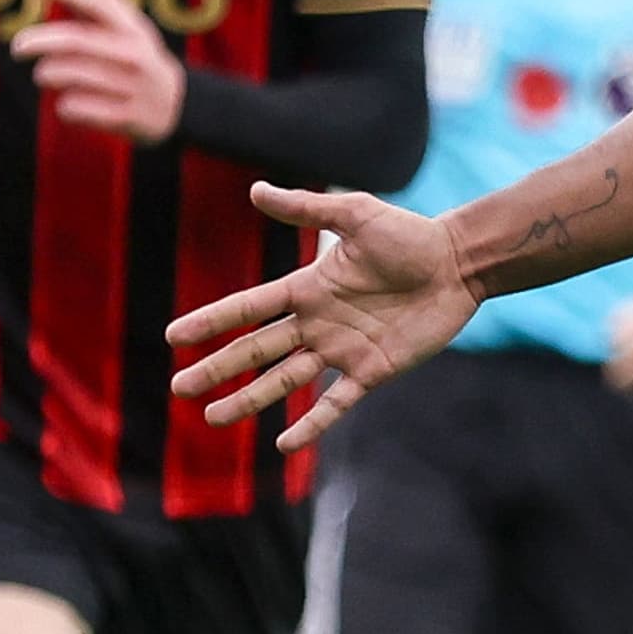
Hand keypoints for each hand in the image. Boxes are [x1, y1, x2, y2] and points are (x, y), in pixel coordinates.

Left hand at [11, 0, 187, 141]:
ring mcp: (131, 86)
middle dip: (38, 41)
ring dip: (48, 74)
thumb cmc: (140, 56)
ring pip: (70, 75)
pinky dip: (65, 106)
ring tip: (47, 75)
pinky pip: (77, 108)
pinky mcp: (126, 116)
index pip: (95, 1)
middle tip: (18, 47)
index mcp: (130, 28)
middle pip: (75, 41)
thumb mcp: (131, 24)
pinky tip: (71, 103)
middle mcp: (133, 54)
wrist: (178, 106)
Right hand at [169, 185, 477, 447]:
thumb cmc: (410, 235)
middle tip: (179, 388)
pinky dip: (311, 424)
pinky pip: (336, 403)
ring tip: (213, 418)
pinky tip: (284, 443)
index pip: (248, 308)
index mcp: (307, 288)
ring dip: (250, 400)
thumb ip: (307, 210)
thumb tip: (255, 190)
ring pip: (285, 381)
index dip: (212, 321)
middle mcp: (317, 323)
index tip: (173, 336)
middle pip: (256, 351)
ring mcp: (342, 351)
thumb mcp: (356, 214)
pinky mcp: (372, 371)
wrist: (458, 264)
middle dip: (217, 369)